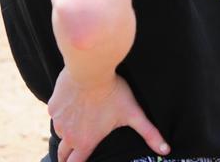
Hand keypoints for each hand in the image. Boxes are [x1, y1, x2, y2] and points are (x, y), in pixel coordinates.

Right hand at [49, 68, 168, 161]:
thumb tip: (166, 150)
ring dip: (68, 132)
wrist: (91, 68)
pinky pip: (57, 114)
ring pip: (60, 132)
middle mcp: (68, 135)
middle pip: (63, 154)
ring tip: (81, 123)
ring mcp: (58, 121)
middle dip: (68, 156)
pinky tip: (75, 104)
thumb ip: (149, 134)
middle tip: (77, 152)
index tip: (82, 161)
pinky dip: (64, 113)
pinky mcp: (53, 106)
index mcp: (85, 141)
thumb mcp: (134, 113)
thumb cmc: (114, 91)